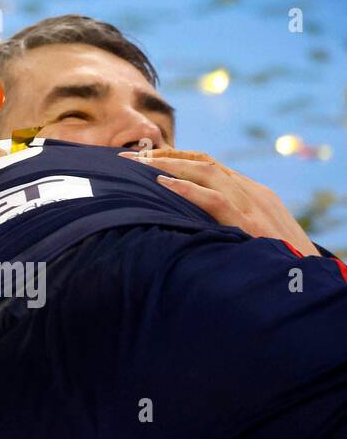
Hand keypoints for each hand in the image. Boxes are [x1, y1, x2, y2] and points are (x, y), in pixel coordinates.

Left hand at [122, 148, 319, 257]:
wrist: (310, 282)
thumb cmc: (278, 264)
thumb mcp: (254, 235)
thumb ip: (228, 222)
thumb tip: (190, 223)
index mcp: (254, 194)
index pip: (210, 165)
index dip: (176, 159)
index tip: (144, 160)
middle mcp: (254, 193)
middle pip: (204, 161)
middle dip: (164, 156)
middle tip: (128, 158)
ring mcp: (254, 206)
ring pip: (207, 171)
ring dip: (168, 164)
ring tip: (137, 165)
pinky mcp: (251, 225)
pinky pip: (216, 199)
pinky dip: (187, 189)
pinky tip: (161, 184)